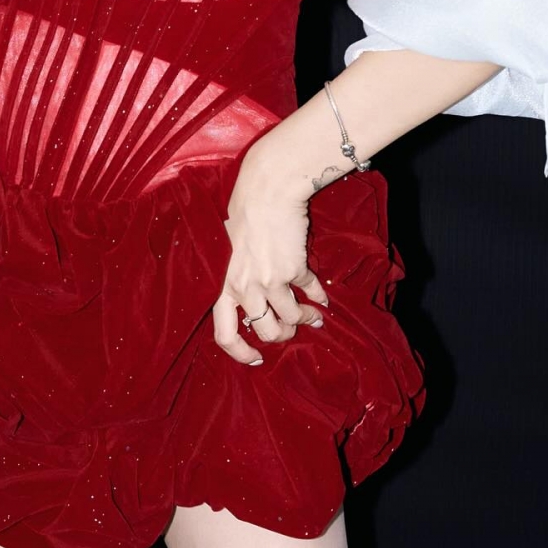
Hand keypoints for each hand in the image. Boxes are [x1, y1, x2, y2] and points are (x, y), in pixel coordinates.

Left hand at [212, 160, 330, 366]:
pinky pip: (310, 292)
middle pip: (265, 332)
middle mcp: (245, 287)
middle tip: (290, 330)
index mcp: (223, 283)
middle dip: (282, 336)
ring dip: (306, 319)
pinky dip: (319, 298)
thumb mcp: (230, 250)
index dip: (240, 352)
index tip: (257, 359)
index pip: (224, 334)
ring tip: (314, 317)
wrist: (268, 188)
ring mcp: (270, 280)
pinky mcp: (294, 269)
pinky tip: (323, 299)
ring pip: (291, 318)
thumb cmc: (244, 212)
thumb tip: (255, 303)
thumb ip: (238, 277)